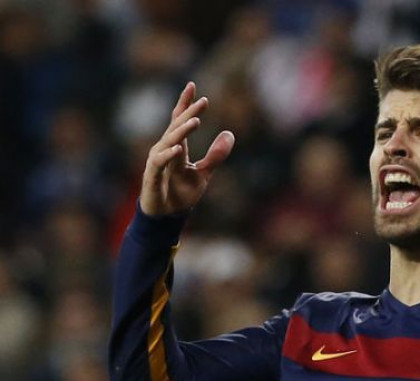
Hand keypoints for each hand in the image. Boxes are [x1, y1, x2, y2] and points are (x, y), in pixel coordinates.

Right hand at [139, 82, 234, 215]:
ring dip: (182, 131)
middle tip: (203, 101)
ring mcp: (157, 161)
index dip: (185, 103)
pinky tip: (178, 149)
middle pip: (176, 126)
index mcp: (176, 147)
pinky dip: (168, 155)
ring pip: (169, 141)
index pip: (179, 120)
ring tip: (196, 120)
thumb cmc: (181, 194)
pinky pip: (159, 163)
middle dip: (189, 112)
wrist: (167, 218)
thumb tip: (230, 134)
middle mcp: (165, 149)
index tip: (192, 85)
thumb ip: (216, 155)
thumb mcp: (204, 173)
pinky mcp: (152, 175)